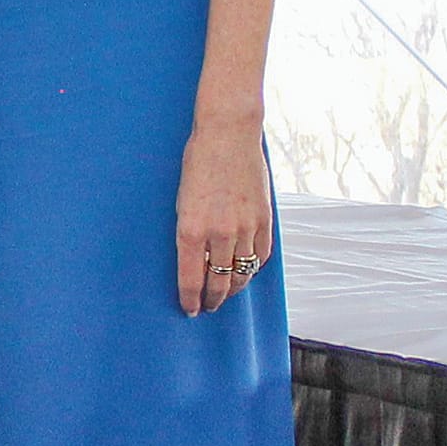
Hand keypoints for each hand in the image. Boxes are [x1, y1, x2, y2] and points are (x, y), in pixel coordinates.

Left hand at [176, 116, 272, 314]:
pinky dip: (253, 269)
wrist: (227, 135)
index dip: (190, 300)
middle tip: (208, 307)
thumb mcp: (181, 201)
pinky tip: (245, 272)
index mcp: (190, 229)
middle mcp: (219, 233)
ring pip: (242, 273)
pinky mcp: (264, 219)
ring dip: (233, 289)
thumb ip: (189, 233)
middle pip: (218, 283)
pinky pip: (261, 256)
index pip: (190, 279)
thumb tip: (195, 262)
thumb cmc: (198, 164)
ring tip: (226, 294)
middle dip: (212, 300)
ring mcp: (245, 227)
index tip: (190, 310)